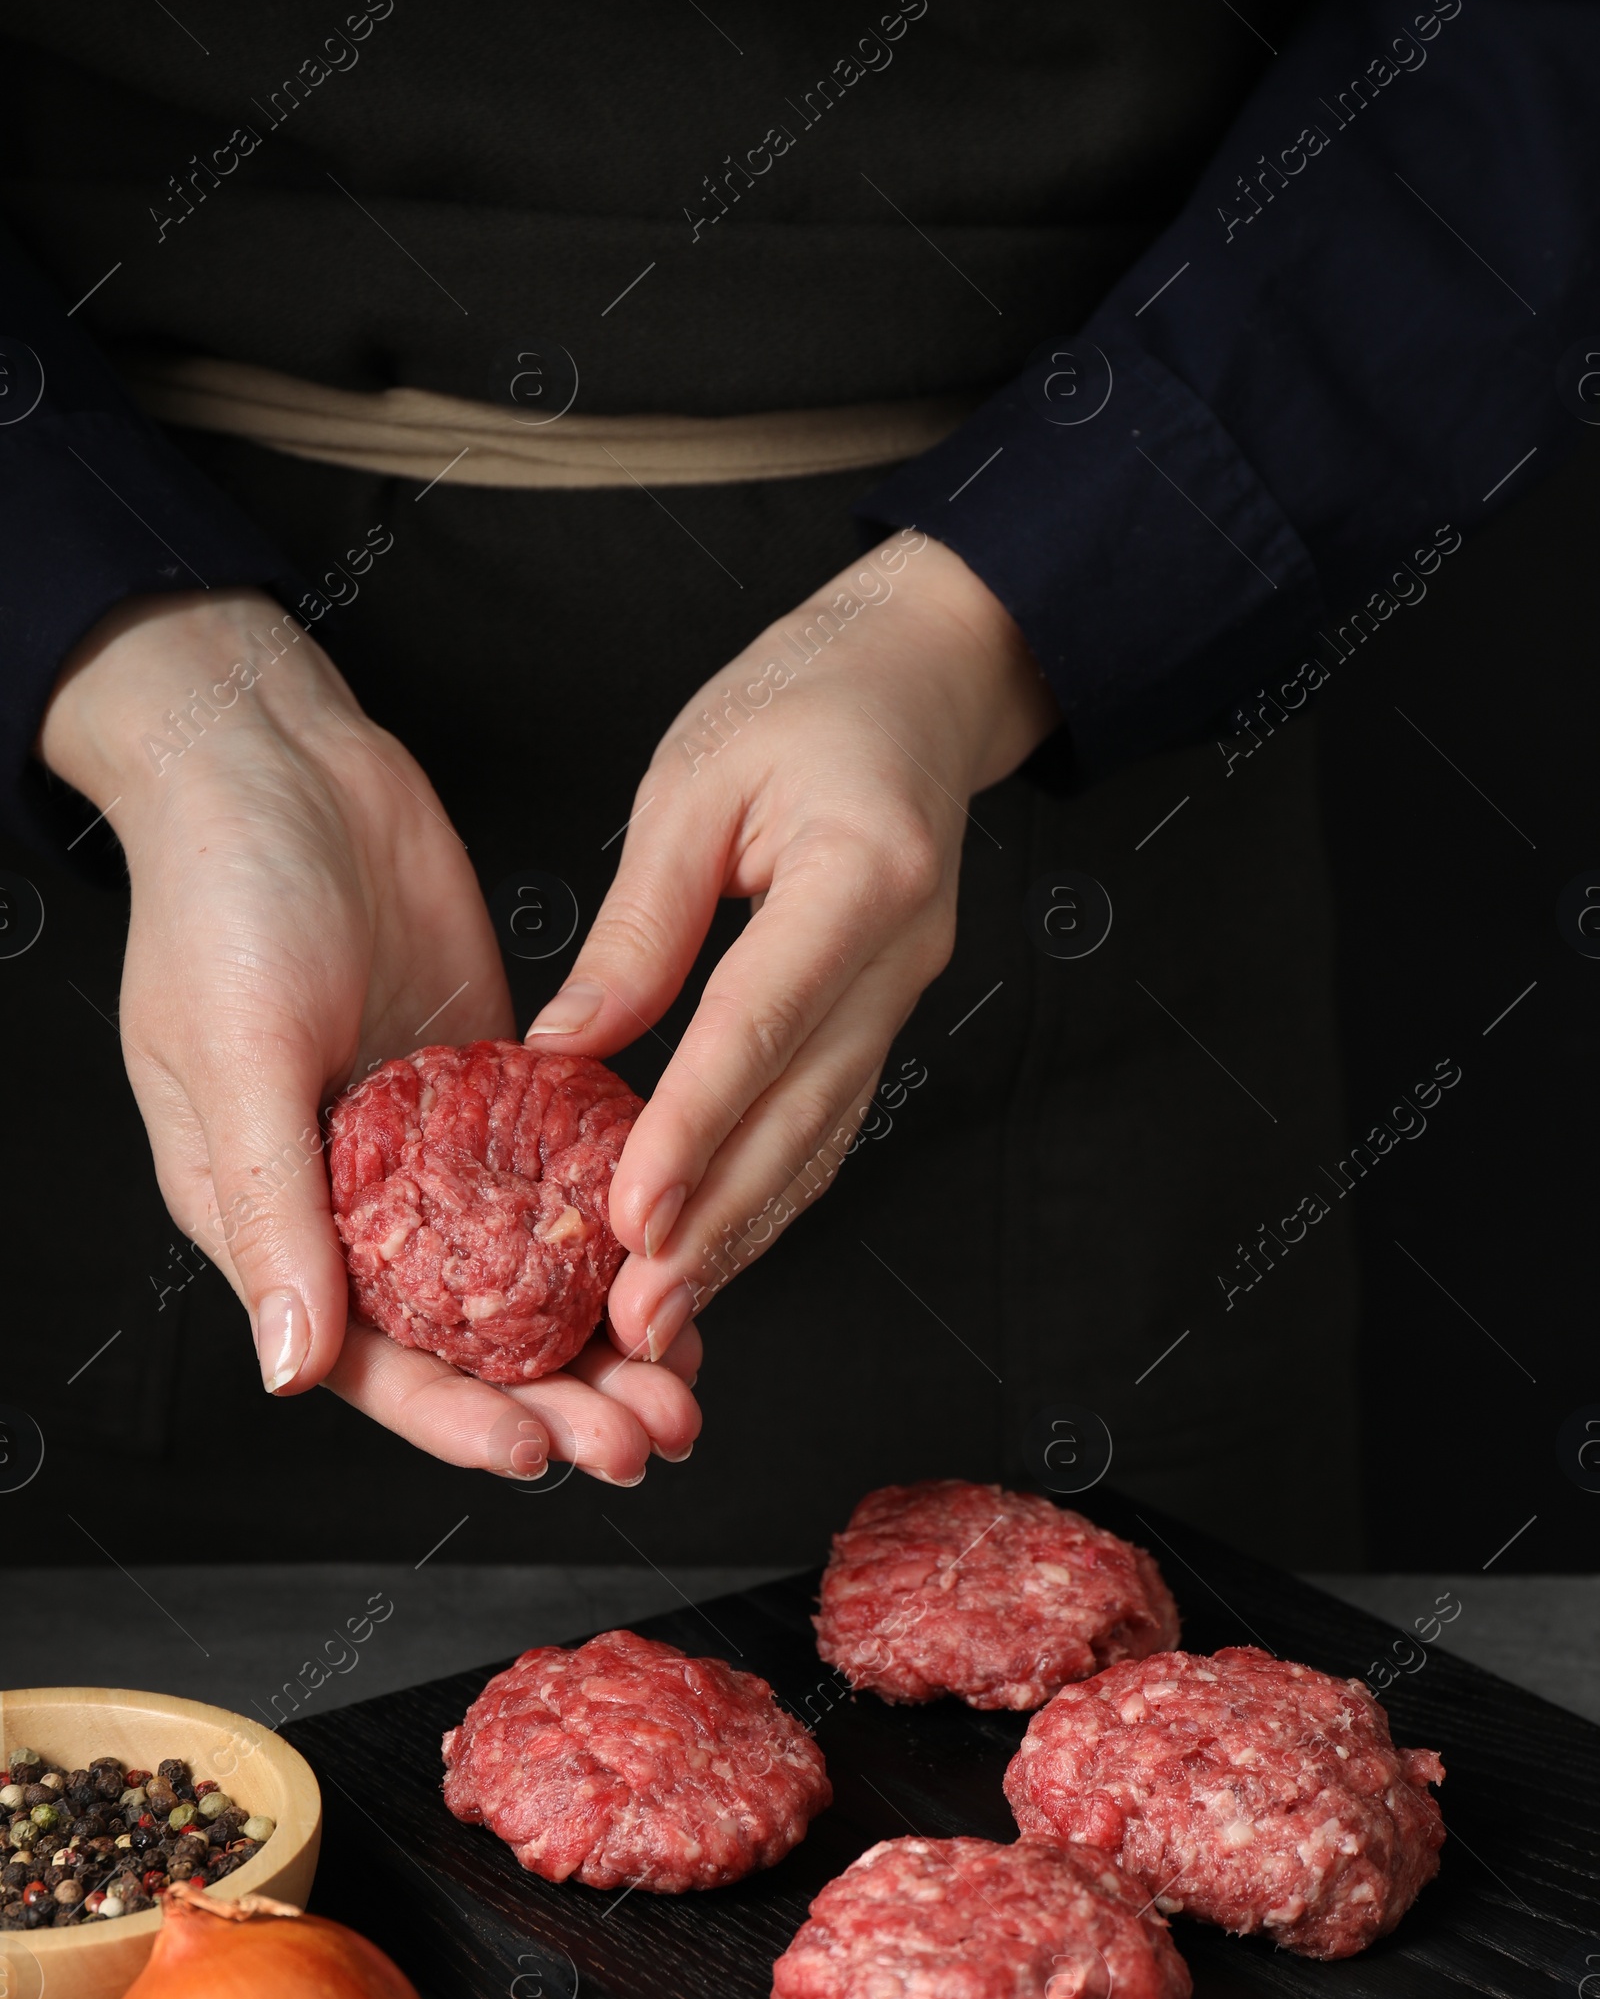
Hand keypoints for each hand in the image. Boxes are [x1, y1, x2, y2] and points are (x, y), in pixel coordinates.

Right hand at [38, 590, 699, 1482]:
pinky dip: (616, 1231)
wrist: (282, 762)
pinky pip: (561, 1183)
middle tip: (649, 1434)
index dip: (455, 1416)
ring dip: (601, 1337)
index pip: (369, 1357)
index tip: (542, 1450)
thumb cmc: (220, 897)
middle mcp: (354, 1204)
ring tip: (681, 1384)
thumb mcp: (232, 1055)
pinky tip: (681, 1264)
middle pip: (465, 1338)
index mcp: (271, 1217)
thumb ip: (269, 1212)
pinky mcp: (493, 1088)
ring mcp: (431, 1151)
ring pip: (525, 1277)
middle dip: (556, 1399)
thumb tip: (292, 1365)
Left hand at [521, 533, 1055, 1360]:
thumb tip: (566, 1049)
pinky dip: (767, 1195)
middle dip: (717, 1224)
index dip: (694, 1126)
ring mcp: (906, 998)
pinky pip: (826, 1123)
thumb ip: (642, 922)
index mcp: (865, 875)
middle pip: (804, 1115)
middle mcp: (904, 958)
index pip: (764, 1022)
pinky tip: (712, 1250)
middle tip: (637, 1318)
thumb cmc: (806, 700)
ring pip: (822, 1140)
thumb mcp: (697, 780)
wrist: (922, 679)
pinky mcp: (883, 1019)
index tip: (628, 1211)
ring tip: (663, 1316)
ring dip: (744, 1234)